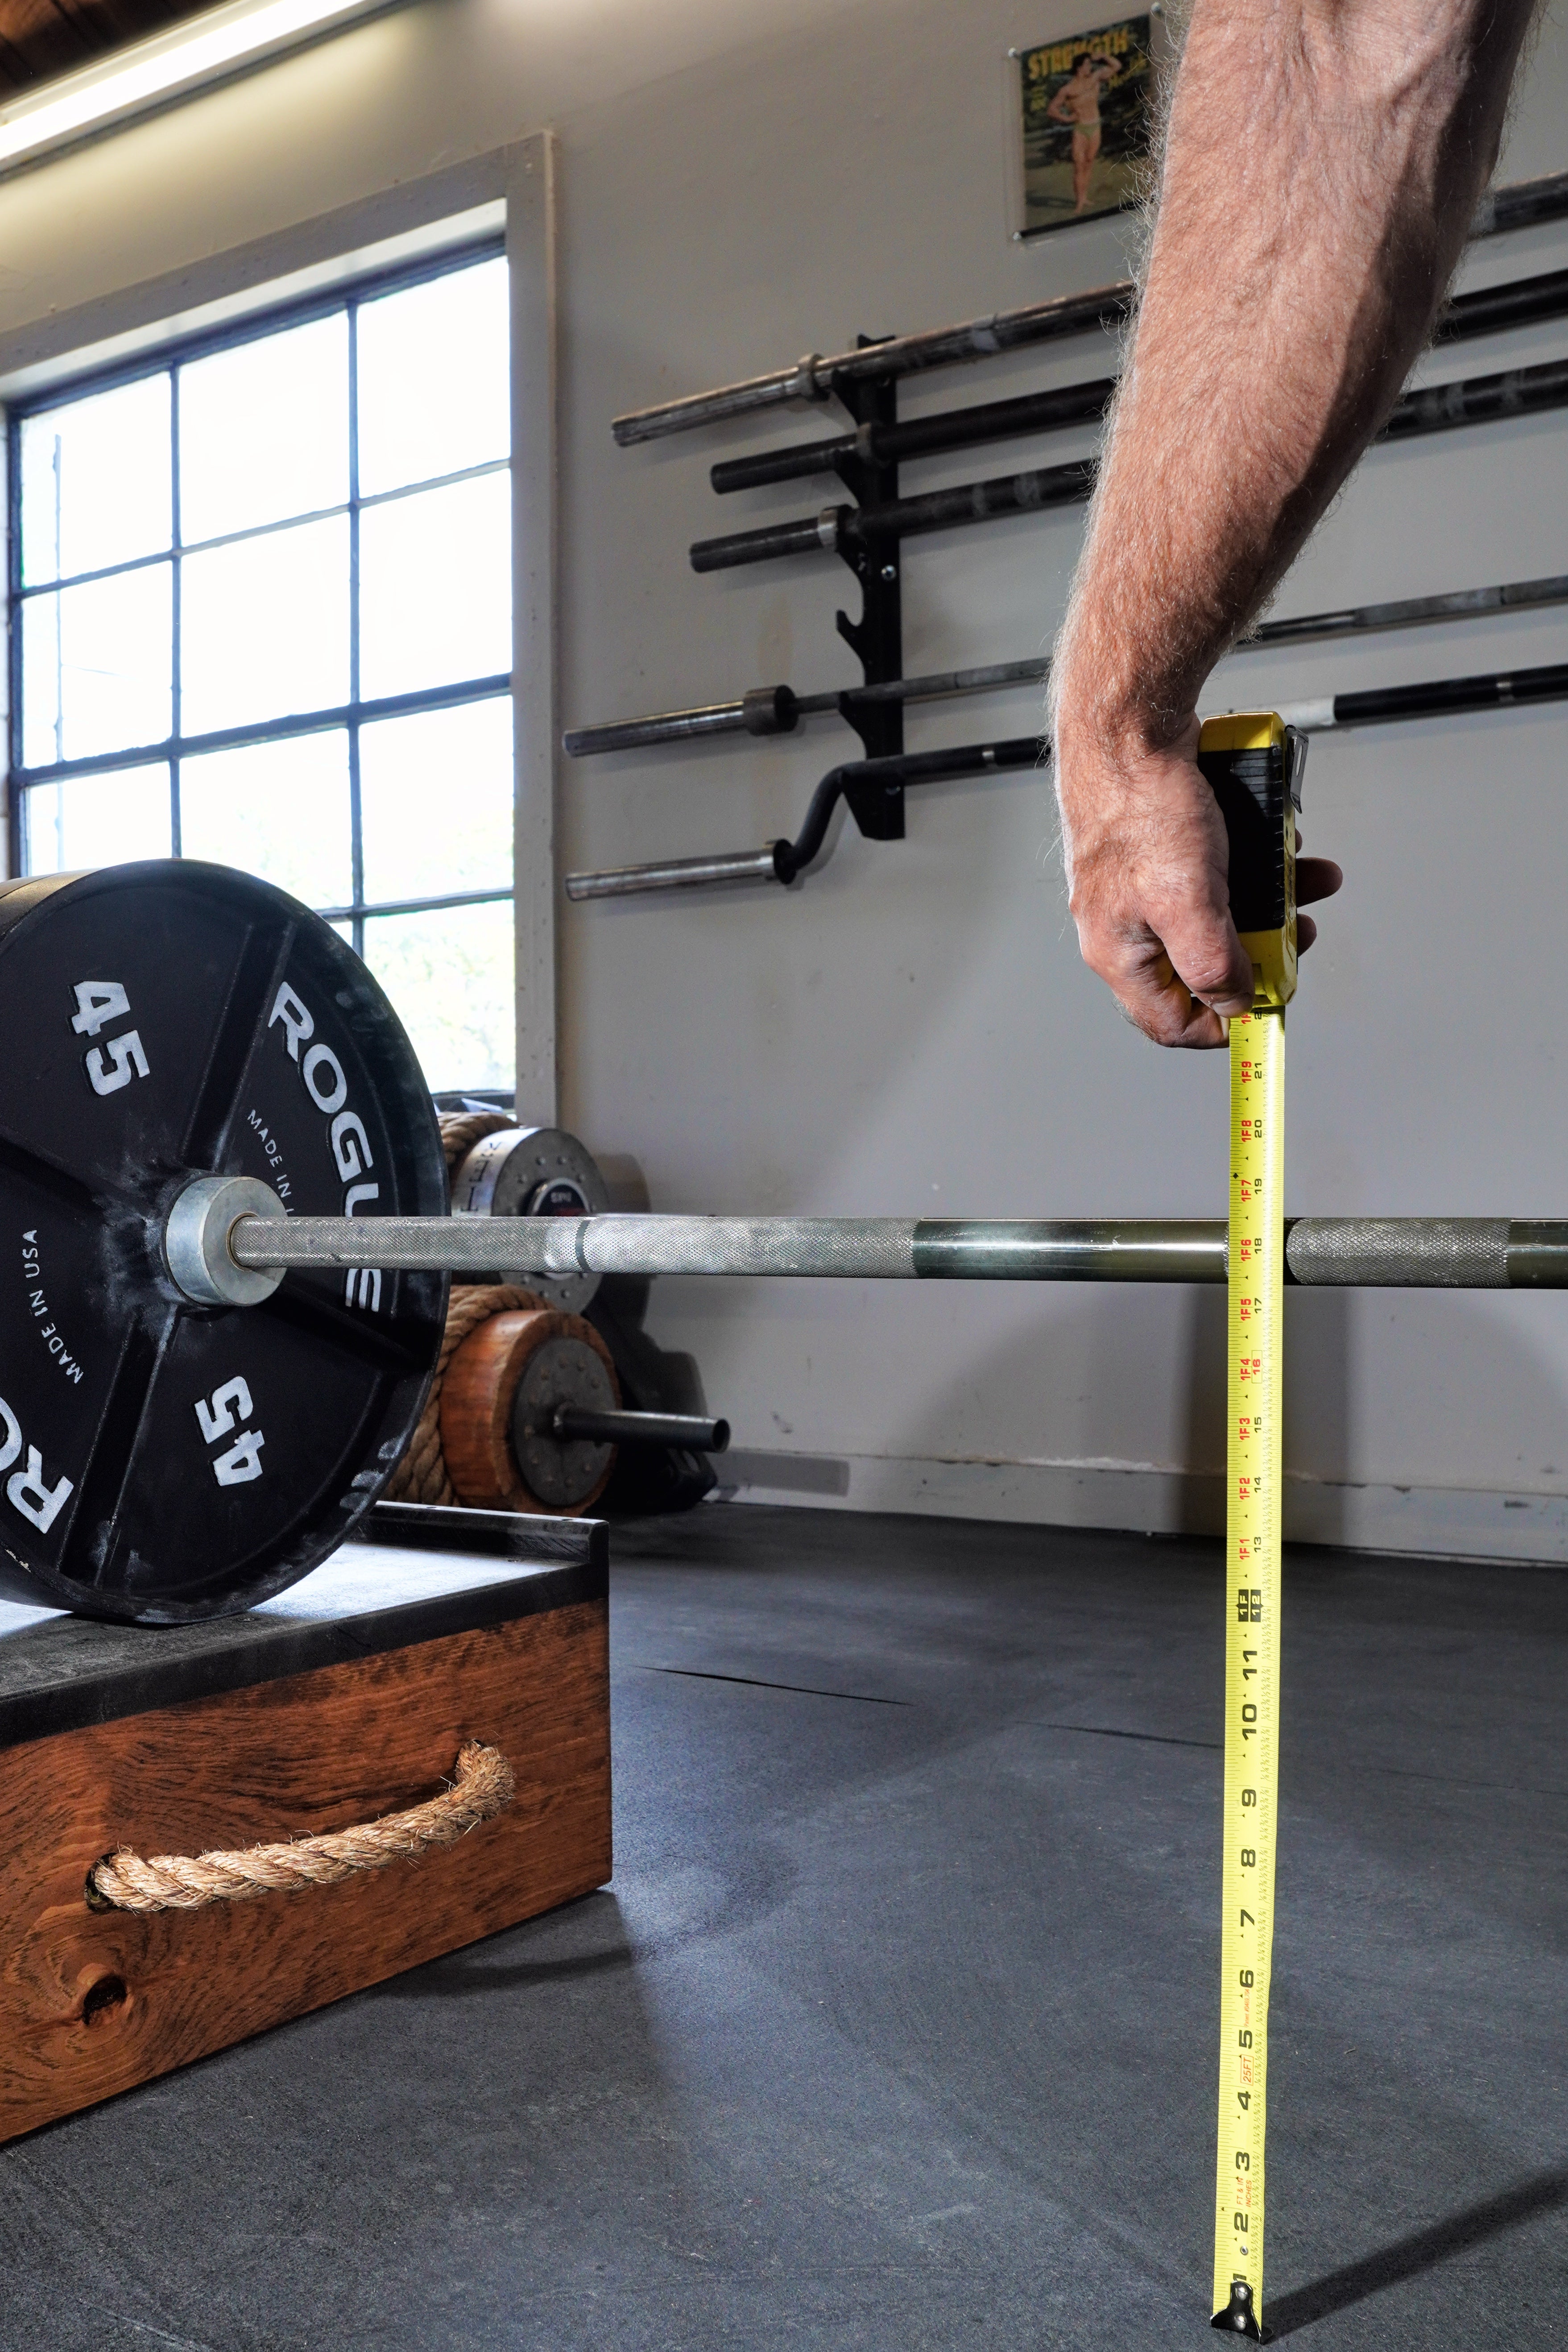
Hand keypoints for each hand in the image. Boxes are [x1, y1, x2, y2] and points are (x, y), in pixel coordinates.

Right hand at [1054, 710, 1342, 1047]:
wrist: (1130, 725)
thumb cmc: (1142, 803)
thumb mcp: (1187, 902)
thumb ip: (1213, 965)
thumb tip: (1236, 1003)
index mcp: (1119, 951)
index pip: (1171, 1022)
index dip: (1224, 1024)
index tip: (1270, 1001)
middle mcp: (1127, 924)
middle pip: (1202, 967)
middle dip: (1261, 949)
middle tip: (1295, 933)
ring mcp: (1144, 885)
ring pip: (1218, 916)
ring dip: (1271, 901)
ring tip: (1306, 879)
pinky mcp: (1163, 849)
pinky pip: (1218, 873)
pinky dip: (1254, 864)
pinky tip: (1280, 844)